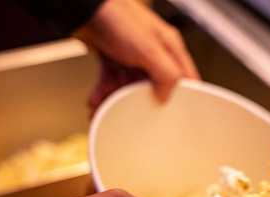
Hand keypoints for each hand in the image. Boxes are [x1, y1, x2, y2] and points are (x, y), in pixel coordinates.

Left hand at [77, 0, 199, 109]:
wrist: (83, 9)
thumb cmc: (118, 19)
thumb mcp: (149, 50)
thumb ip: (165, 74)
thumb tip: (166, 98)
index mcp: (170, 47)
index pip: (185, 77)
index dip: (182, 96)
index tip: (174, 113)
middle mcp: (153, 52)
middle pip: (153, 86)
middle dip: (138, 101)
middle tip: (130, 112)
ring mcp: (133, 56)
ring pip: (129, 86)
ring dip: (115, 99)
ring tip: (104, 107)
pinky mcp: (114, 58)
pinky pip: (112, 81)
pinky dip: (103, 92)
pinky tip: (96, 100)